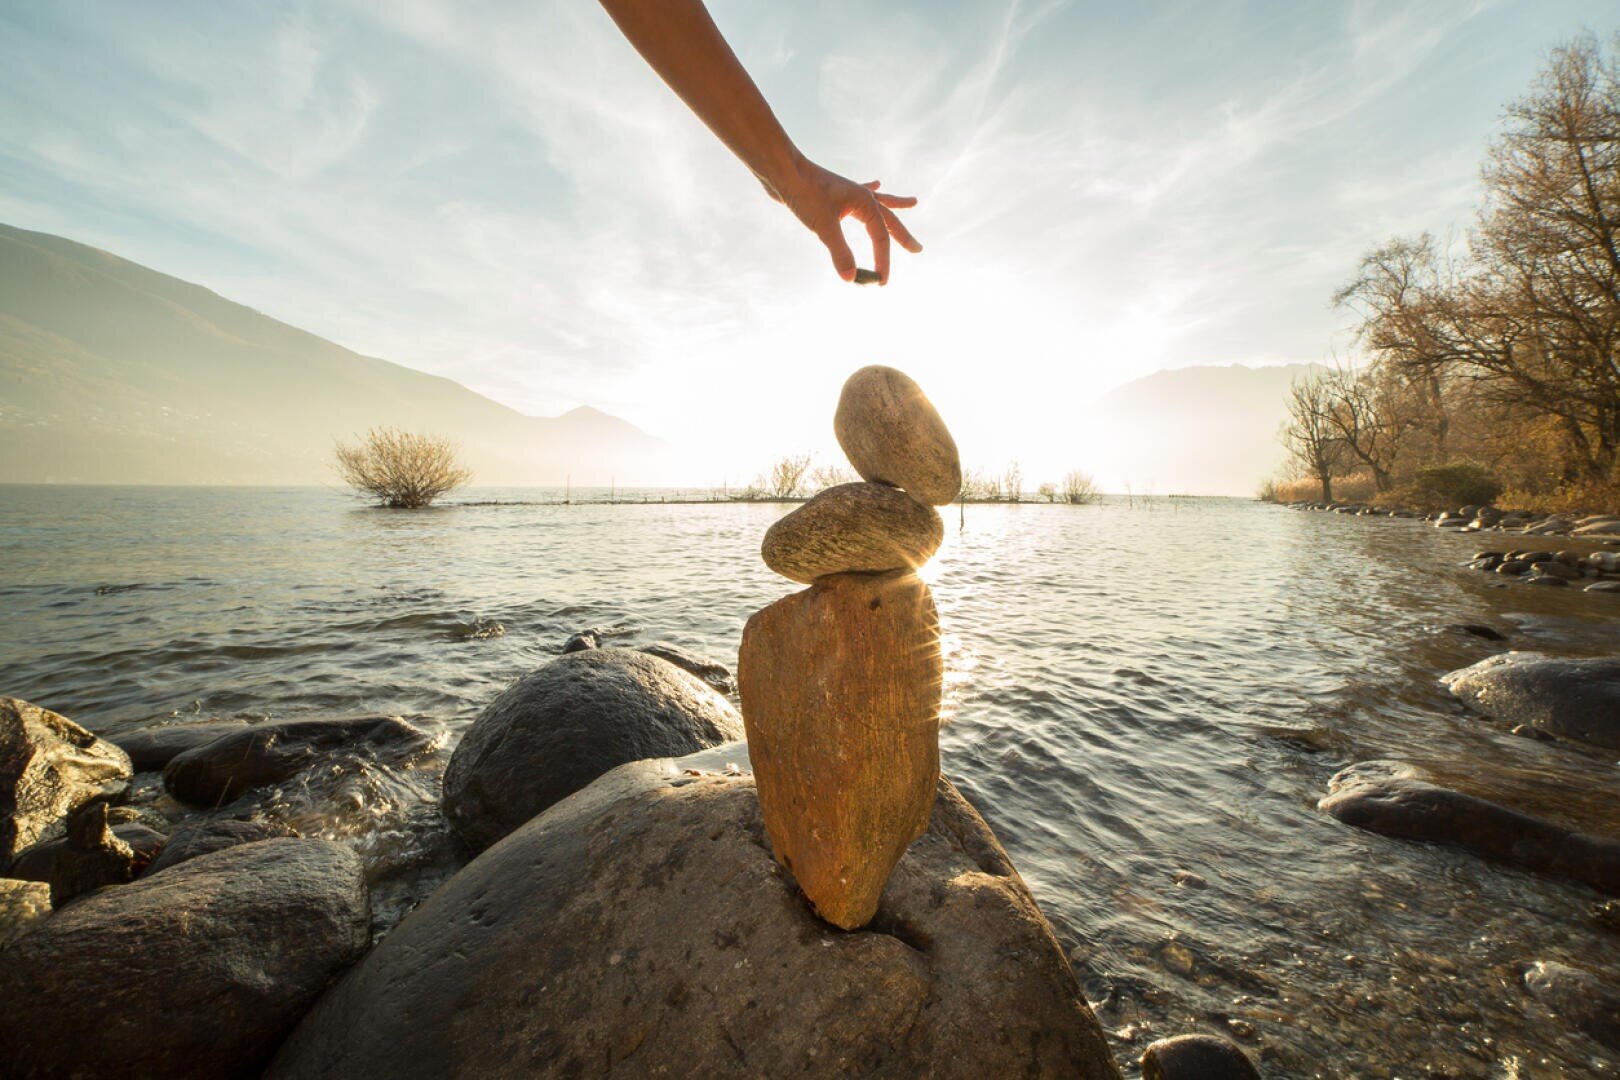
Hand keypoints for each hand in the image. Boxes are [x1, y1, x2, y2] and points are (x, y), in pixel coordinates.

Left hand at [767, 159, 921, 284]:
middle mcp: (861, 196)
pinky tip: (875, 182)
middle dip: (903, 236)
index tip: (881, 283)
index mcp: (865, 202)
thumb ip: (839, 252)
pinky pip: (859, 193)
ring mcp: (849, 193)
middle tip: (918, 250)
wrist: (781, 169)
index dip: (883, 262)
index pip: (880, 238)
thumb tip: (850, 278)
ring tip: (913, 202)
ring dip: (896, 205)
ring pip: (879, 203)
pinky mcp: (835, 193)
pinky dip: (869, 189)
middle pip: (889, 219)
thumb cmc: (803, 193)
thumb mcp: (823, 226)